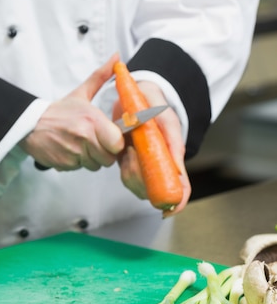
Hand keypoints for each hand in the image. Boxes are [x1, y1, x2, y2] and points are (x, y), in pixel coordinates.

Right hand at [20, 55, 123, 170]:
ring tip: (80, 145)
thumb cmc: (58, 111)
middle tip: (93, 142)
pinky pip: (79, 169)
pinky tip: (70, 151)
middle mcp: (84, 137)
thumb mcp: (81, 93)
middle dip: (103, 153)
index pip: (118, 143)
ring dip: (90, 159)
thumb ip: (101, 76)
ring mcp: (73, 152)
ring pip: (94, 165)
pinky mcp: (64, 164)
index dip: (115, 143)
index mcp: (92, 119)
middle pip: (108, 158)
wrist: (30, 124)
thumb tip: (116, 57)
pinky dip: (76, 163)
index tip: (109, 137)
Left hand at [114, 81, 190, 216]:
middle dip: (142, 179)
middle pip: (154, 189)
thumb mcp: (164, 117)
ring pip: (137, 184)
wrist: (133, 94)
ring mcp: (143, 164)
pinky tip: (124, 149)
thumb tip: (177, 168)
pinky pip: (124, 174)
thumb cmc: (154, 104)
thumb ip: (172, 140)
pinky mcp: (127, 161)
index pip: (180, 186)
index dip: (177, 201)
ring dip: (131, 171)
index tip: (168, 209)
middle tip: (134, 153)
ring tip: (129, 146)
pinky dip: (122, 165)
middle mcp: (159, 165)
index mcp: (173, 157)